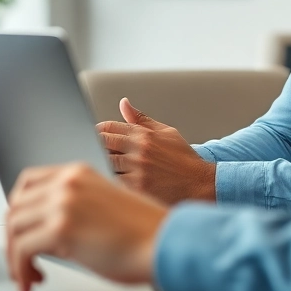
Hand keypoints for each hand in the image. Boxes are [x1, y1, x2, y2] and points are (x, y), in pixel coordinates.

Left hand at [5, 164, 166, 290]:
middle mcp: (68, 183)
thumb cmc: (146, 232)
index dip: (20, 211)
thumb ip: (74, 209)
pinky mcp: (62, 228)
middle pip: (16, 206)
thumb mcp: (104, 206)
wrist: (165, 241)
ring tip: (28, 274)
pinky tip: (32, 278)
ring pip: (14, 227)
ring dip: (16, 256)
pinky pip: (22, 248)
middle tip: (22, 259)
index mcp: (78, 173)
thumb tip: (49, 232)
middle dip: (14, 237)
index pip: (28, 182)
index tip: (21, 231)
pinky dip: (21, 268)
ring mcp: (63, 202)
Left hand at [95, 98, 215, 204]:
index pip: (109, 127)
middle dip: (94, 147)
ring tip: (97, 169)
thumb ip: (141, 119)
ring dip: (99, 165)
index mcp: (144, 134)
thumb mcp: (166, 132)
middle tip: (91, 152)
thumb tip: (124, 103)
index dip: (97, 131)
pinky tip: (106, 184)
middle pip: (102, 143)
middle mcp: (139, 149)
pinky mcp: (138, 188)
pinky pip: (113, 182)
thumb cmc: (183, 159)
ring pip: (105, 163)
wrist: (200, 184)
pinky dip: (107, 182)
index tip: (94, 136)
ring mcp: (138, 168)